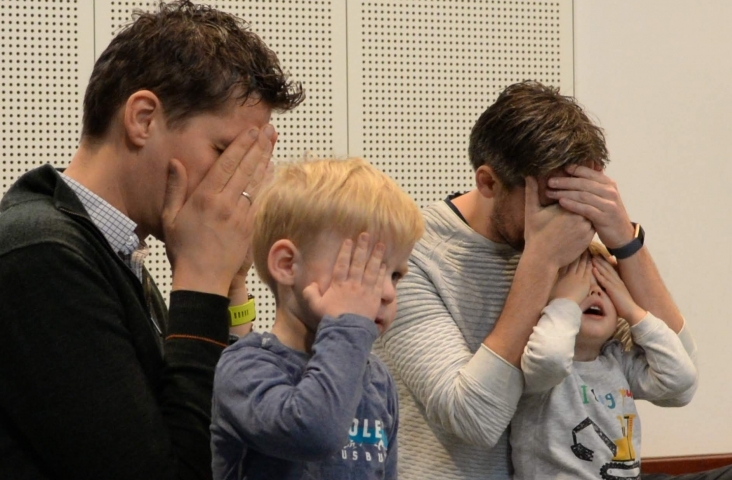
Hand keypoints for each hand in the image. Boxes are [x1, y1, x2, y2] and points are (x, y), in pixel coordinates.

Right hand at [163, 125, 276, 295]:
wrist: (202, 279)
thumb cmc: (183, 249)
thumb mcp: (171, 216)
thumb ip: (175, 187)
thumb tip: (176, 162)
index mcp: (205, 197)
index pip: (227, 163)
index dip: (241, 144)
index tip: (251, 130)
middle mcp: (225, 203)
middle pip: (246, 168)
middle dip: (258, 146)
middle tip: (268, 130)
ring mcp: (240, 215)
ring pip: (256, 181)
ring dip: (265, 159)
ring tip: (272, 142)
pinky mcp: (249, 226)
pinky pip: (259, 198)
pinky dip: (266, 182)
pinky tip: (271, 169)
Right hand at [302, 233, 385, 321]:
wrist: (347, 332)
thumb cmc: (331, 319)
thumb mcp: (316, 306)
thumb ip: (311, 293)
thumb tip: (311, 284)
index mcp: (339, 285)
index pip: (342, 264)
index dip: (346, 251)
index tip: (349, 240)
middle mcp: (353, 284)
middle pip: (358, 262)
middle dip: (362, 248)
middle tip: (366, 235)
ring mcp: (365, 290)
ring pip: (372, 269)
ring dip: (376, 256)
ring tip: (380, 245)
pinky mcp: (375, 298)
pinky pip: (379, 283)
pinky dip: (382, 273)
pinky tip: (384, 264)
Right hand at [524, 176, 594, 269]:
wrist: (543, 259)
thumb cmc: (535, 235)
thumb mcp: (531, 212)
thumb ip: (531, 192)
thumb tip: (529, 175)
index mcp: (566, 206)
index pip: (576, 190)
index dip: (576, 186)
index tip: (574, 181)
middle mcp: (579, 215)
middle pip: (587, 200)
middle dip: (586, 196)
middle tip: (585, 190)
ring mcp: (586, 227)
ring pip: (592, 212)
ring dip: (590, 208)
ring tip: (588, 203)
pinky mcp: (589, 238)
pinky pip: (593, 225)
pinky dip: (591, 220)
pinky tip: (588, 218)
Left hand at [546, 165, 634, 248]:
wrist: (623, 235)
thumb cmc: (607, 214)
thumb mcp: (603, 196)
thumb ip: (592, 185)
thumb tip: (575, 171)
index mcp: (608, 183)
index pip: (588, 172)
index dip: (573, 170)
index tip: (558, 169)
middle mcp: (609, 191)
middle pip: (583, 183)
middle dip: (564, 181)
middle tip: (549, 181)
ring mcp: (608, 204)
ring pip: (583, 195)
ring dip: (564, 193)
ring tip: (550, 193)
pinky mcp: (605, 217)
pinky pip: (586, 209)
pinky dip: (572, 205)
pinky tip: (561, 203)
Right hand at [551, 252, 591, 304]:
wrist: (562, 305)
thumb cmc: (553, 299)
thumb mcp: (550, 287)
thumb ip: (553, 279)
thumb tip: (548, 273)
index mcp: (560, 275)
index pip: (565, 263)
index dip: (568, 255)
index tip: (570, 249)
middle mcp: (568, 273)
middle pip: (573, 261)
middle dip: (577, 253)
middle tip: (580, 245)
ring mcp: (577, 277)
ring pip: (581, 264)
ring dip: (584, 256)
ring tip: (586, 249)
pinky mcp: (585, 282)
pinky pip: (588, 270)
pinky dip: (589, 263)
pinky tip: (591, 258)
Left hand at [592, 255, 645, 323]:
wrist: (632, 312)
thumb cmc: (624, 306)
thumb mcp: (617, 295)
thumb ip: (611, 290)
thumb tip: (604, 289)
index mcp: (618, 282)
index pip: (611, 269)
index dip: (605, 262)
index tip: (598, 256)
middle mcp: (617, 281)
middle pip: (608, 268)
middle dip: (601, 260)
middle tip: (593, 253)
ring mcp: (615, 284)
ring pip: (605, 272)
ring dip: (598, 264)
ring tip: (591, 257)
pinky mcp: (613, 289)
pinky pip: (604, 280)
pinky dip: (598, 274)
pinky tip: (593, 269)